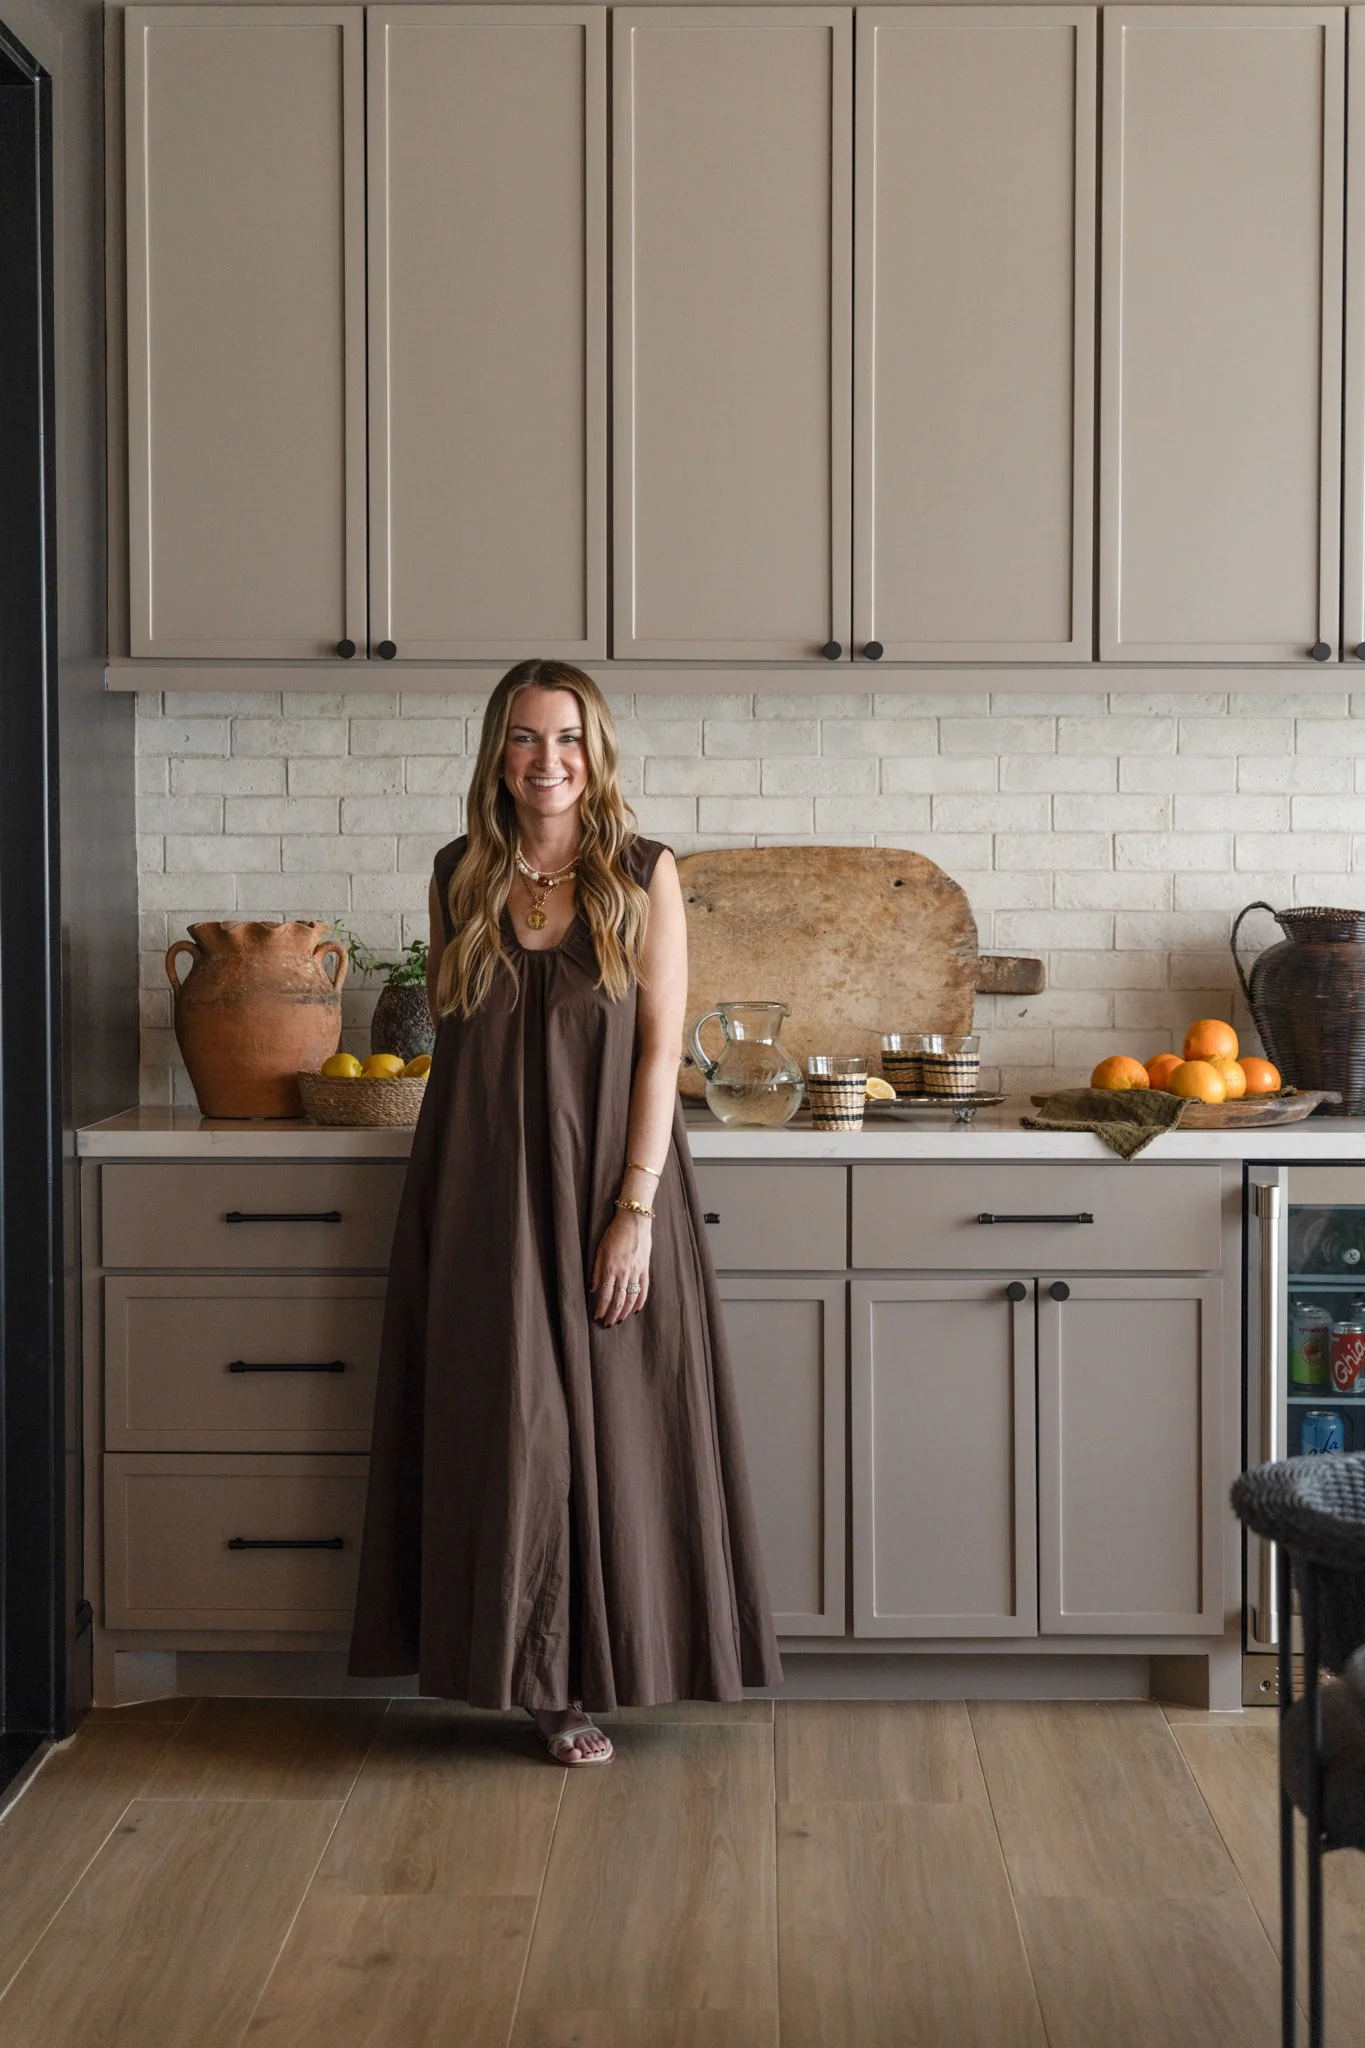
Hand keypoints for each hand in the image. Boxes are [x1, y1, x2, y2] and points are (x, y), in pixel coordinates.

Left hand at [591, 1211, 651, 1325]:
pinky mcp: (645, 1268)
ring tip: (620, 1319)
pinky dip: (640, 1301)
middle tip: (608, 1324)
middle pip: (618, 1299)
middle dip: (612, 1314)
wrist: (634, 1220)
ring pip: (631, 1297)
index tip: (597, 1316)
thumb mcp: (600, 1250)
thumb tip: (592, 1289)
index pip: (605, 1294)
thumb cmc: (614, 1233)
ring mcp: (636, 1271)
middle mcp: (624, 1272)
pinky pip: (644, 1288)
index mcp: (610, 1268)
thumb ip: (596, 1270)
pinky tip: (636, 1309)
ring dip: (625, 1311)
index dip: (601, 1308)